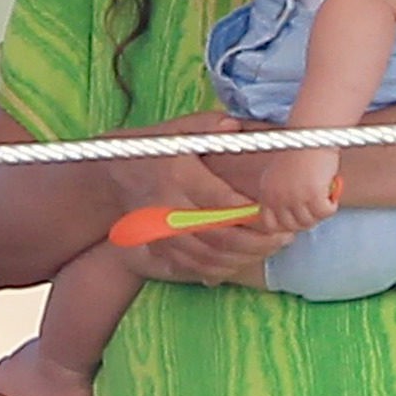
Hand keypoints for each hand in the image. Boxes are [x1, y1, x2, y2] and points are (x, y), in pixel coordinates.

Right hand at [108, 112, 293, 285]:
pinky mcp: (158, 250)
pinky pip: (193, 268)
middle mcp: (168, 207)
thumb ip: (206, 127)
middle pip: (219, 235)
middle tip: (286, 237)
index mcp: (177, 176)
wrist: (109, 178)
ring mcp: (161, 233)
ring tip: (272, 248)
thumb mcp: (175, 130)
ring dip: (244, 257)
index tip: (277, 214)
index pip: (221, 202)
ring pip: (209, 256)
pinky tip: (243, 260)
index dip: (252, 213)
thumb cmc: (150, 150)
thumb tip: (235, 126)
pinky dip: (221, 269)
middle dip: (257, 240)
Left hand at [257, 148, 340, 232]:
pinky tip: (332, 194)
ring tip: (325, 196)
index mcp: (266, 191)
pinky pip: (325, 213)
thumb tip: (292, 219)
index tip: (299, 218)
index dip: (287, 225)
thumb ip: (281, 196)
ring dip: (320, 212)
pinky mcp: (313, 194)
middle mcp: (277, 196)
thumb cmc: (301, 151)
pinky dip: (331, 206)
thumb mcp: (281, 175)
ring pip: (310, 221)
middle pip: (293, 226)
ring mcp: (294, 196)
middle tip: (318, 206)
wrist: (313, 132)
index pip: (271, 225)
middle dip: (308, 220)